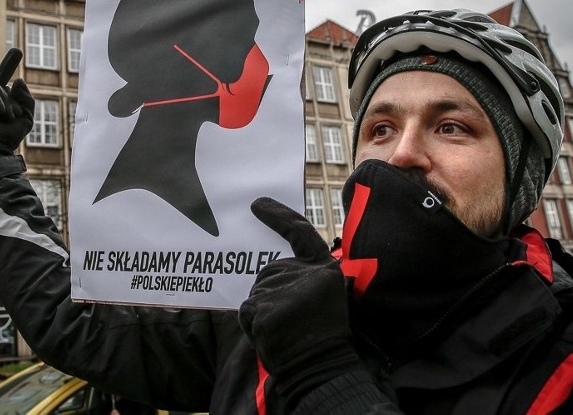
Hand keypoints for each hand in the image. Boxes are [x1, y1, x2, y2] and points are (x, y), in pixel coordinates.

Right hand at [0, 48, 34, 164]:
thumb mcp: (25, 118)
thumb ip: (27, 99)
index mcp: (1, 103)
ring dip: (6, 102)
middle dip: (8, 63)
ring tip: (6, 117)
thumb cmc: (7, 137)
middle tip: (18, 50)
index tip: (16, 52)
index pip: (4, 82)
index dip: (7, 67)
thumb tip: (18, 80)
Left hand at [239, 197, 360, 408]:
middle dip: (271, 291)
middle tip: (290, 318)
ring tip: (284, 329)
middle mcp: (304, 274)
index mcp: (323, 268)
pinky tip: (271, 334)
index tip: (257, 204)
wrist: (320, 368)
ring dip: (263, 310)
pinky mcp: (265, 307)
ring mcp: (283, 289)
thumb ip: (303, 276)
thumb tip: (273, 264)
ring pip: (257, 291)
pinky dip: (253, 323)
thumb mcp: (324, 295)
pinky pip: (248, 309)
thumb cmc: (321, 335)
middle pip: (270, 269)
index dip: (278, 216)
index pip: (299, 232)